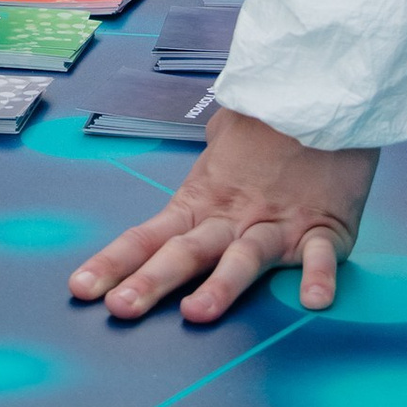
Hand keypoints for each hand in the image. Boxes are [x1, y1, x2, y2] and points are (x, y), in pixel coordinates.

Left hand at [68, 107, 377, 324]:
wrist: (324, 93)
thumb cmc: (272, 117)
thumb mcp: (227, 136)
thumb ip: (212, 154)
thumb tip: (208, 146)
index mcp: (202, 200)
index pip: (149, 235)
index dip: (115, 263)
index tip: (81, 289)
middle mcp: (232, 217)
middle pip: (186, 252)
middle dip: (152, 282)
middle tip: (121, 310)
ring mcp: (276, 224)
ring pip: (244, 259)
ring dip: (221, 286)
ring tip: (198, 313)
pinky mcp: (322, 227)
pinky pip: (319, 255)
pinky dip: (317, 276)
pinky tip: (313, 300)